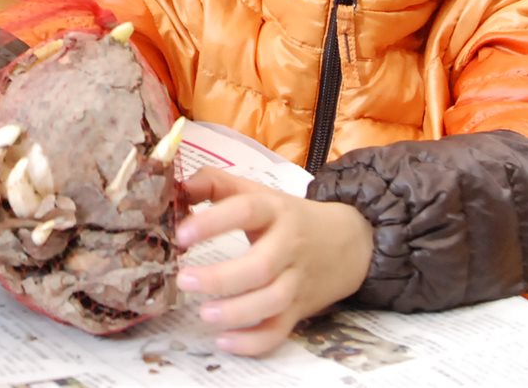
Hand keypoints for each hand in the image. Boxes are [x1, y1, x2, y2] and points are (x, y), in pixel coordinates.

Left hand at [174, 168, 373, 355]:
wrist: (350, 241)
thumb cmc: (288, 217)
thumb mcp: (256, 192)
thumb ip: (215, 185)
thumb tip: (176, 187)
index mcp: (274, 210)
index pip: (246, 211)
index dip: (213, 222)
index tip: (181, 235)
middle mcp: (288, 245)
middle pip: (260, 266)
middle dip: (221, 278)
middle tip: (184, 280)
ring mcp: (297, 280)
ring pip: (272, 302)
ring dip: (237, 312)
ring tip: (204, 313)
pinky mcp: (300, 309)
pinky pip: (280, 331)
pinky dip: (254, 342)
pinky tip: (225, 341)